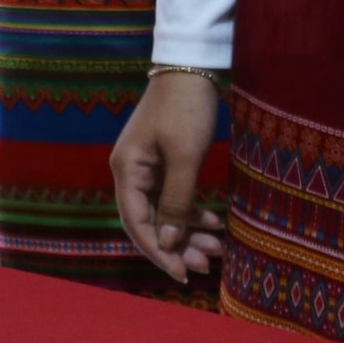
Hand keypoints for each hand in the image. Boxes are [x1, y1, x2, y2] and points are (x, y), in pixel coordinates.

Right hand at [110, 73, 226, 285]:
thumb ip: (175, 202)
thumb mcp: (184, 157)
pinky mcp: (162, 162)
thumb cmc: (186, 109)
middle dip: (176, 247)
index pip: (136, 223)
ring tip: (215, 250)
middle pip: (148, 222)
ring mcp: (146, 167)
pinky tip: (213, 223)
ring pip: (163, 212)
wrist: (191, 68)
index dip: (158, 252)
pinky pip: (173, 197)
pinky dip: (191, 213)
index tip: (183, 274)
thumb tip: (166, 243)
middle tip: (205, 266)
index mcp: (127, 170)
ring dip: (187, 233)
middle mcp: (131, 172)